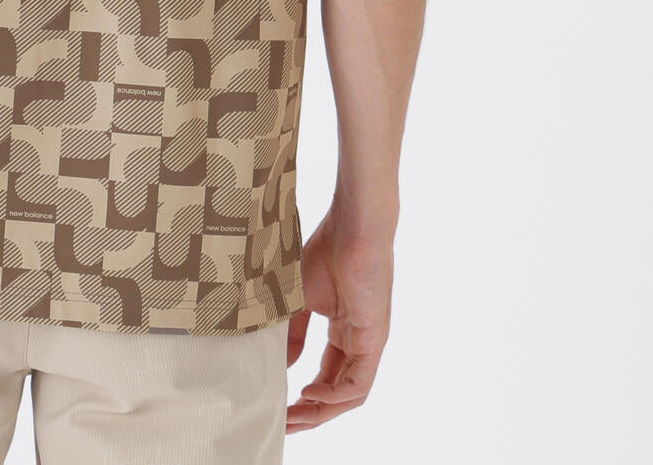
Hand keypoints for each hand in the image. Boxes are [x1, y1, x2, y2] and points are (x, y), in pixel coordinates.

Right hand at [285, 208, 393, 433]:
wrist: (353, 226)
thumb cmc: (327, 250)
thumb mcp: (300, 298)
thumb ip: (294, 333)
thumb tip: (285, 367)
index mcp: (343, 330)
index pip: (326, 376)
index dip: (303, 397)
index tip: (277, 408)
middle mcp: (358, 342)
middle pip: (337, 393)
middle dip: (310, 414)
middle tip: (283, 425)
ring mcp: (368, 343)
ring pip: (349, 395)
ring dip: (321, 412)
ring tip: (293, 417)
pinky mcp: (374, 340)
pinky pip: (358, 382)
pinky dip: (334, 395)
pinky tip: (309, 394)